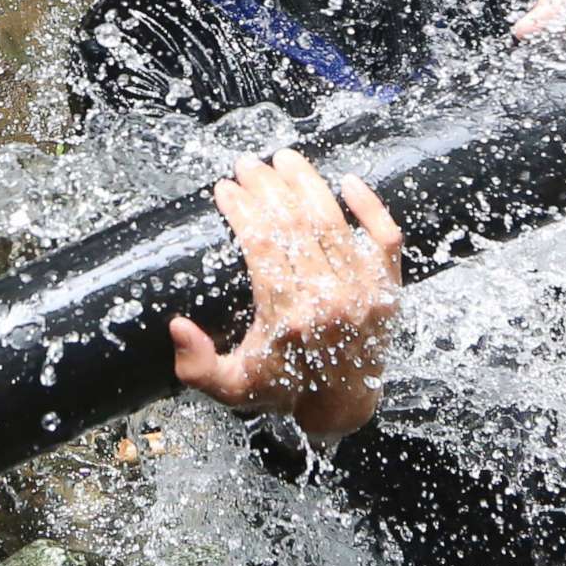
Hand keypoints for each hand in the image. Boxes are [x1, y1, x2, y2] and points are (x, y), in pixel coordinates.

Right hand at [173, 149, 403, 440]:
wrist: (342, 405)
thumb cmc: (283, 390)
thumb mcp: (230, 387)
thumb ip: (196, 364)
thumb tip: (177, 325)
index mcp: (288, 318)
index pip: (263, 245)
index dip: (243, 210)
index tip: (225, 189)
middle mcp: (329, 299)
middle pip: (296, 225)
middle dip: (268, 187)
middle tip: (247, 165)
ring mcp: (364, 289)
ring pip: (334, 221)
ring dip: (307, 183)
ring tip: (285, 159)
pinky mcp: (389, 286)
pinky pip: (385, 236)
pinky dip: (370, 205)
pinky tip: (348, 181)